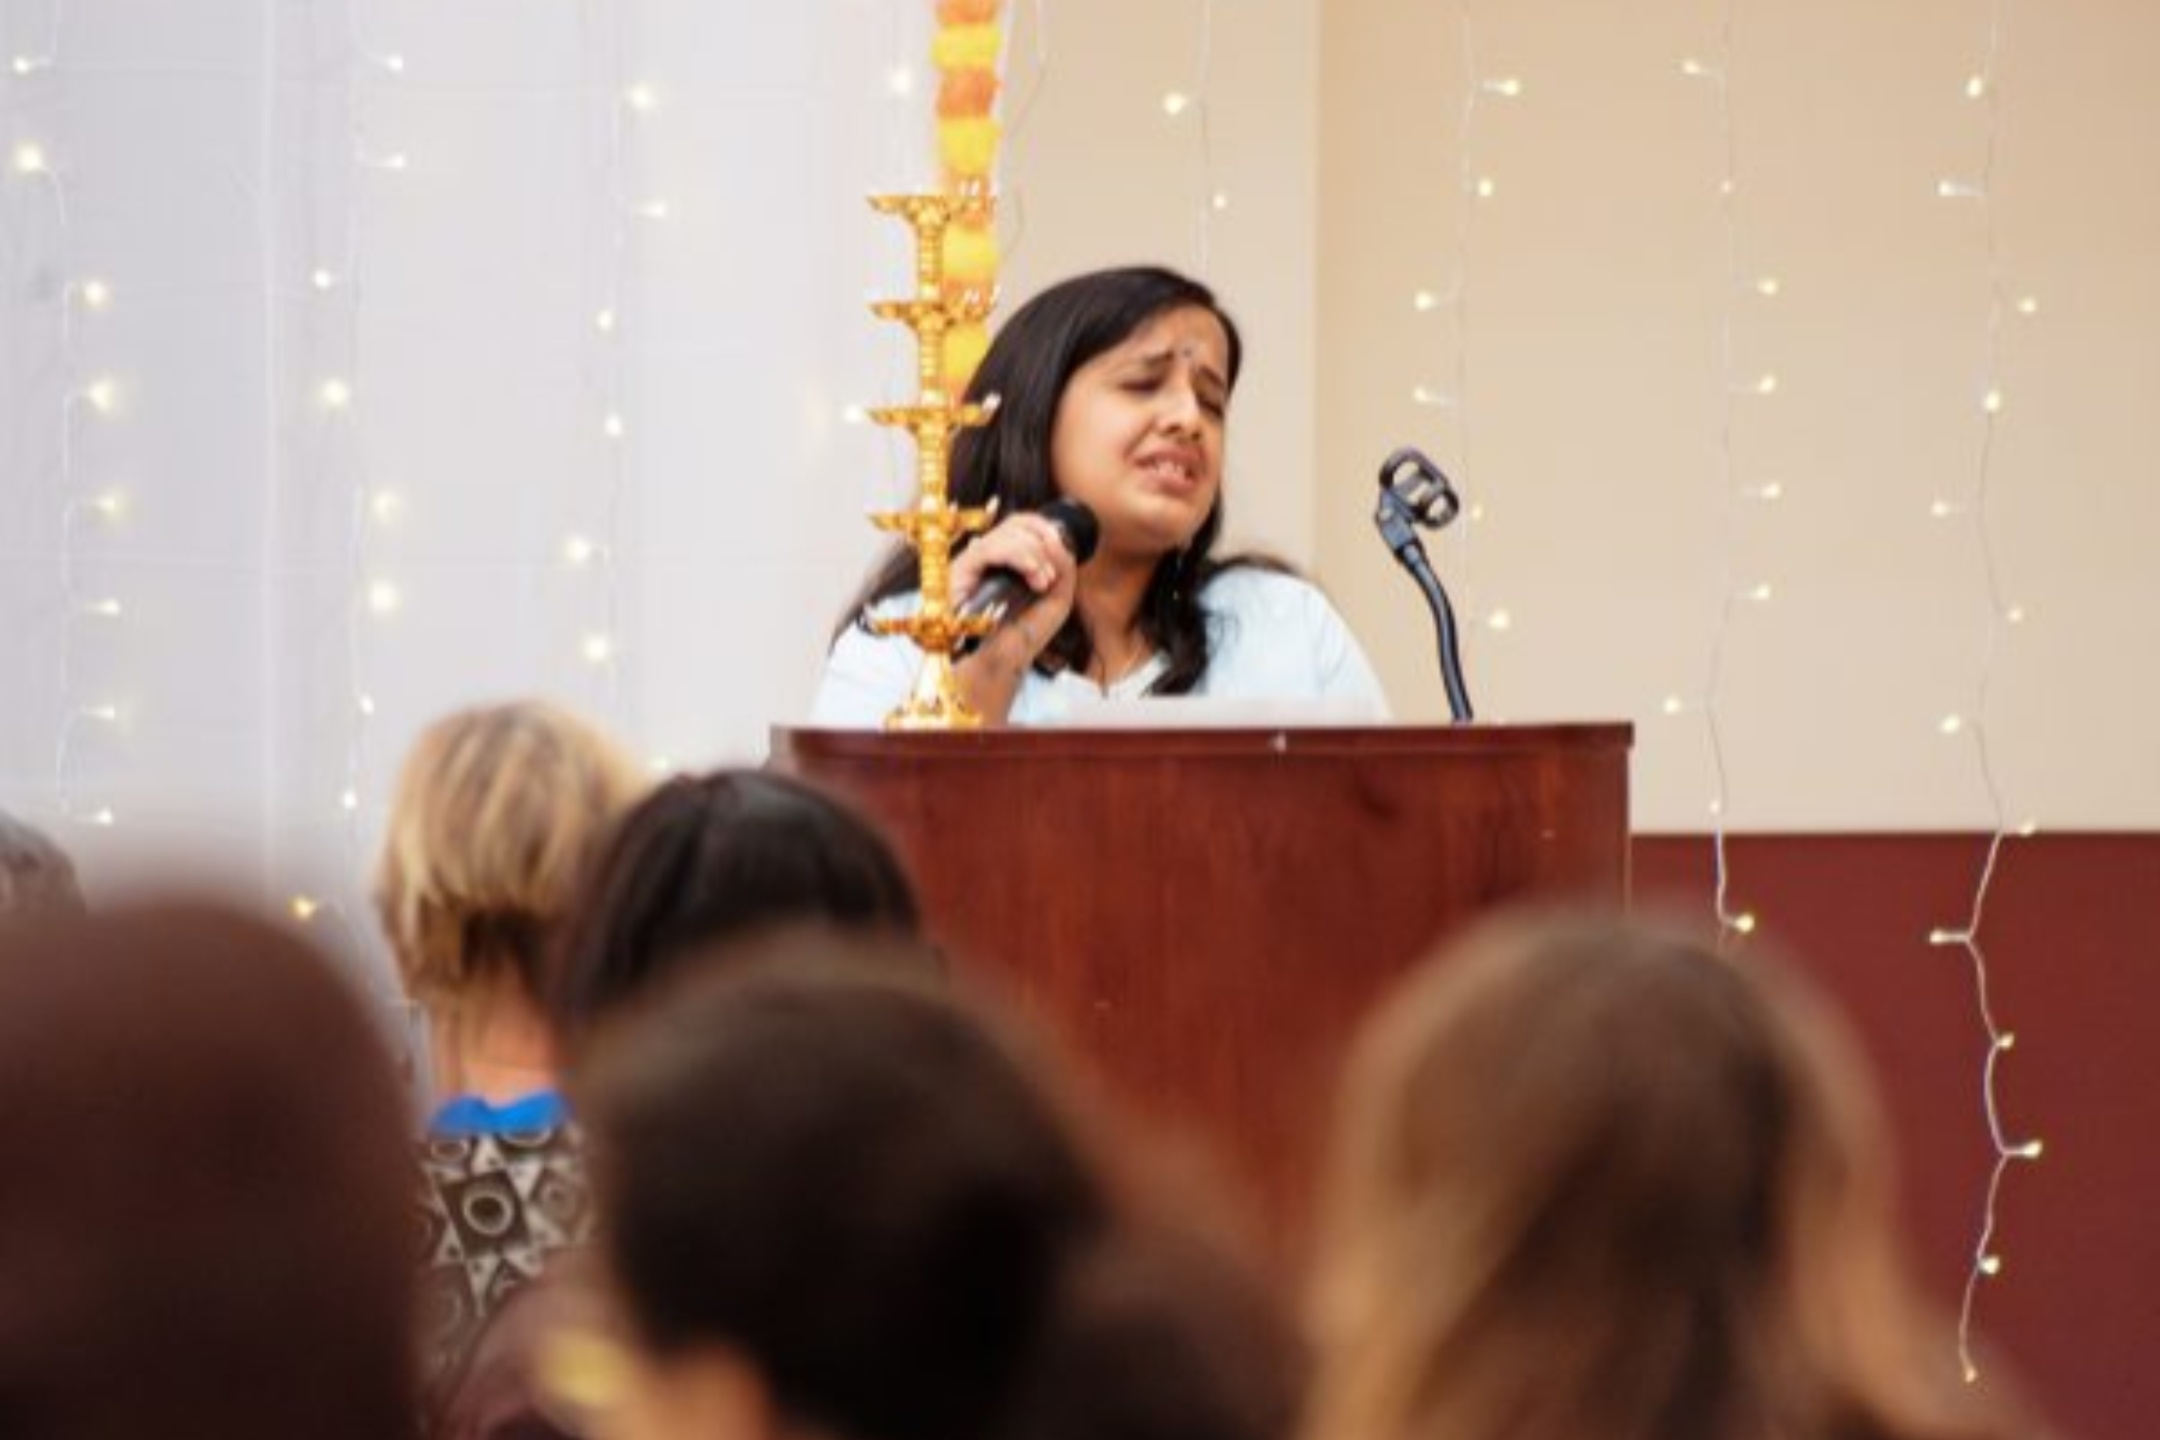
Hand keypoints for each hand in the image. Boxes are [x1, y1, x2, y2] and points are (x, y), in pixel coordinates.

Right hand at [951, 512, 1079, 657]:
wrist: (1004, 661)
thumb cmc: (1025, 634)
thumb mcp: (1056, 596)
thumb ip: (1062, 566)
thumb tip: (1056, 538)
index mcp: (1008, 558)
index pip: (1021, 522)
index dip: (1043, 526)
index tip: (1060, 546)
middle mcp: (988, 556)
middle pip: (1014, 523)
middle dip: (1042, 543)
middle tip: (1050, 577)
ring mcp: (972, 563)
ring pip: (1005, 534)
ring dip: (1033, 554)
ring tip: (1042, 583)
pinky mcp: (959, 573)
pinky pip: (989, 549)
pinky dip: (1018, 557)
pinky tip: (1033, 577)